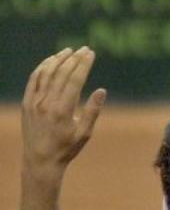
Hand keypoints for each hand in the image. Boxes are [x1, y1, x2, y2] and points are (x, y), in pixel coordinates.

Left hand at [21, 48, 105, 178]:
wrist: (40, 160)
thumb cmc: (66, 148)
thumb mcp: (85, 133)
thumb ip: (93, 111)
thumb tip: (101, 91)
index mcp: (63, 110)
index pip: (74, 80)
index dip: (83, 64)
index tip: (91, 53)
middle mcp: (47, 103)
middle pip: (61, 73)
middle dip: (74, 59)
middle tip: (84, 49)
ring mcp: (34, 102)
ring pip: (46, 74)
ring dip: (57, 60)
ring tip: (68, 51)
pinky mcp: (27, 104)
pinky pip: (33, 80)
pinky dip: (42, 68)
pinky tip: (50, 61)